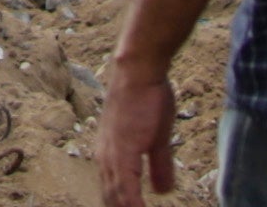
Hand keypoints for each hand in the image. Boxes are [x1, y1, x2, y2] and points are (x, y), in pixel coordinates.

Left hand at [96, 56, 181, 206]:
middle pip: (111, 200)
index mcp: (111, 157)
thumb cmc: (147, 99)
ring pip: (116, 197)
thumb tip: (161, 191)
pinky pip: (125, 187)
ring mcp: (112, 156)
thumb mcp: (157, 139)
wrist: (139, 72)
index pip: (114, 195)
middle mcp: (106, 159)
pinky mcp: (122, 151)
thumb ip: (158, 166)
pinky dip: (132, 205)